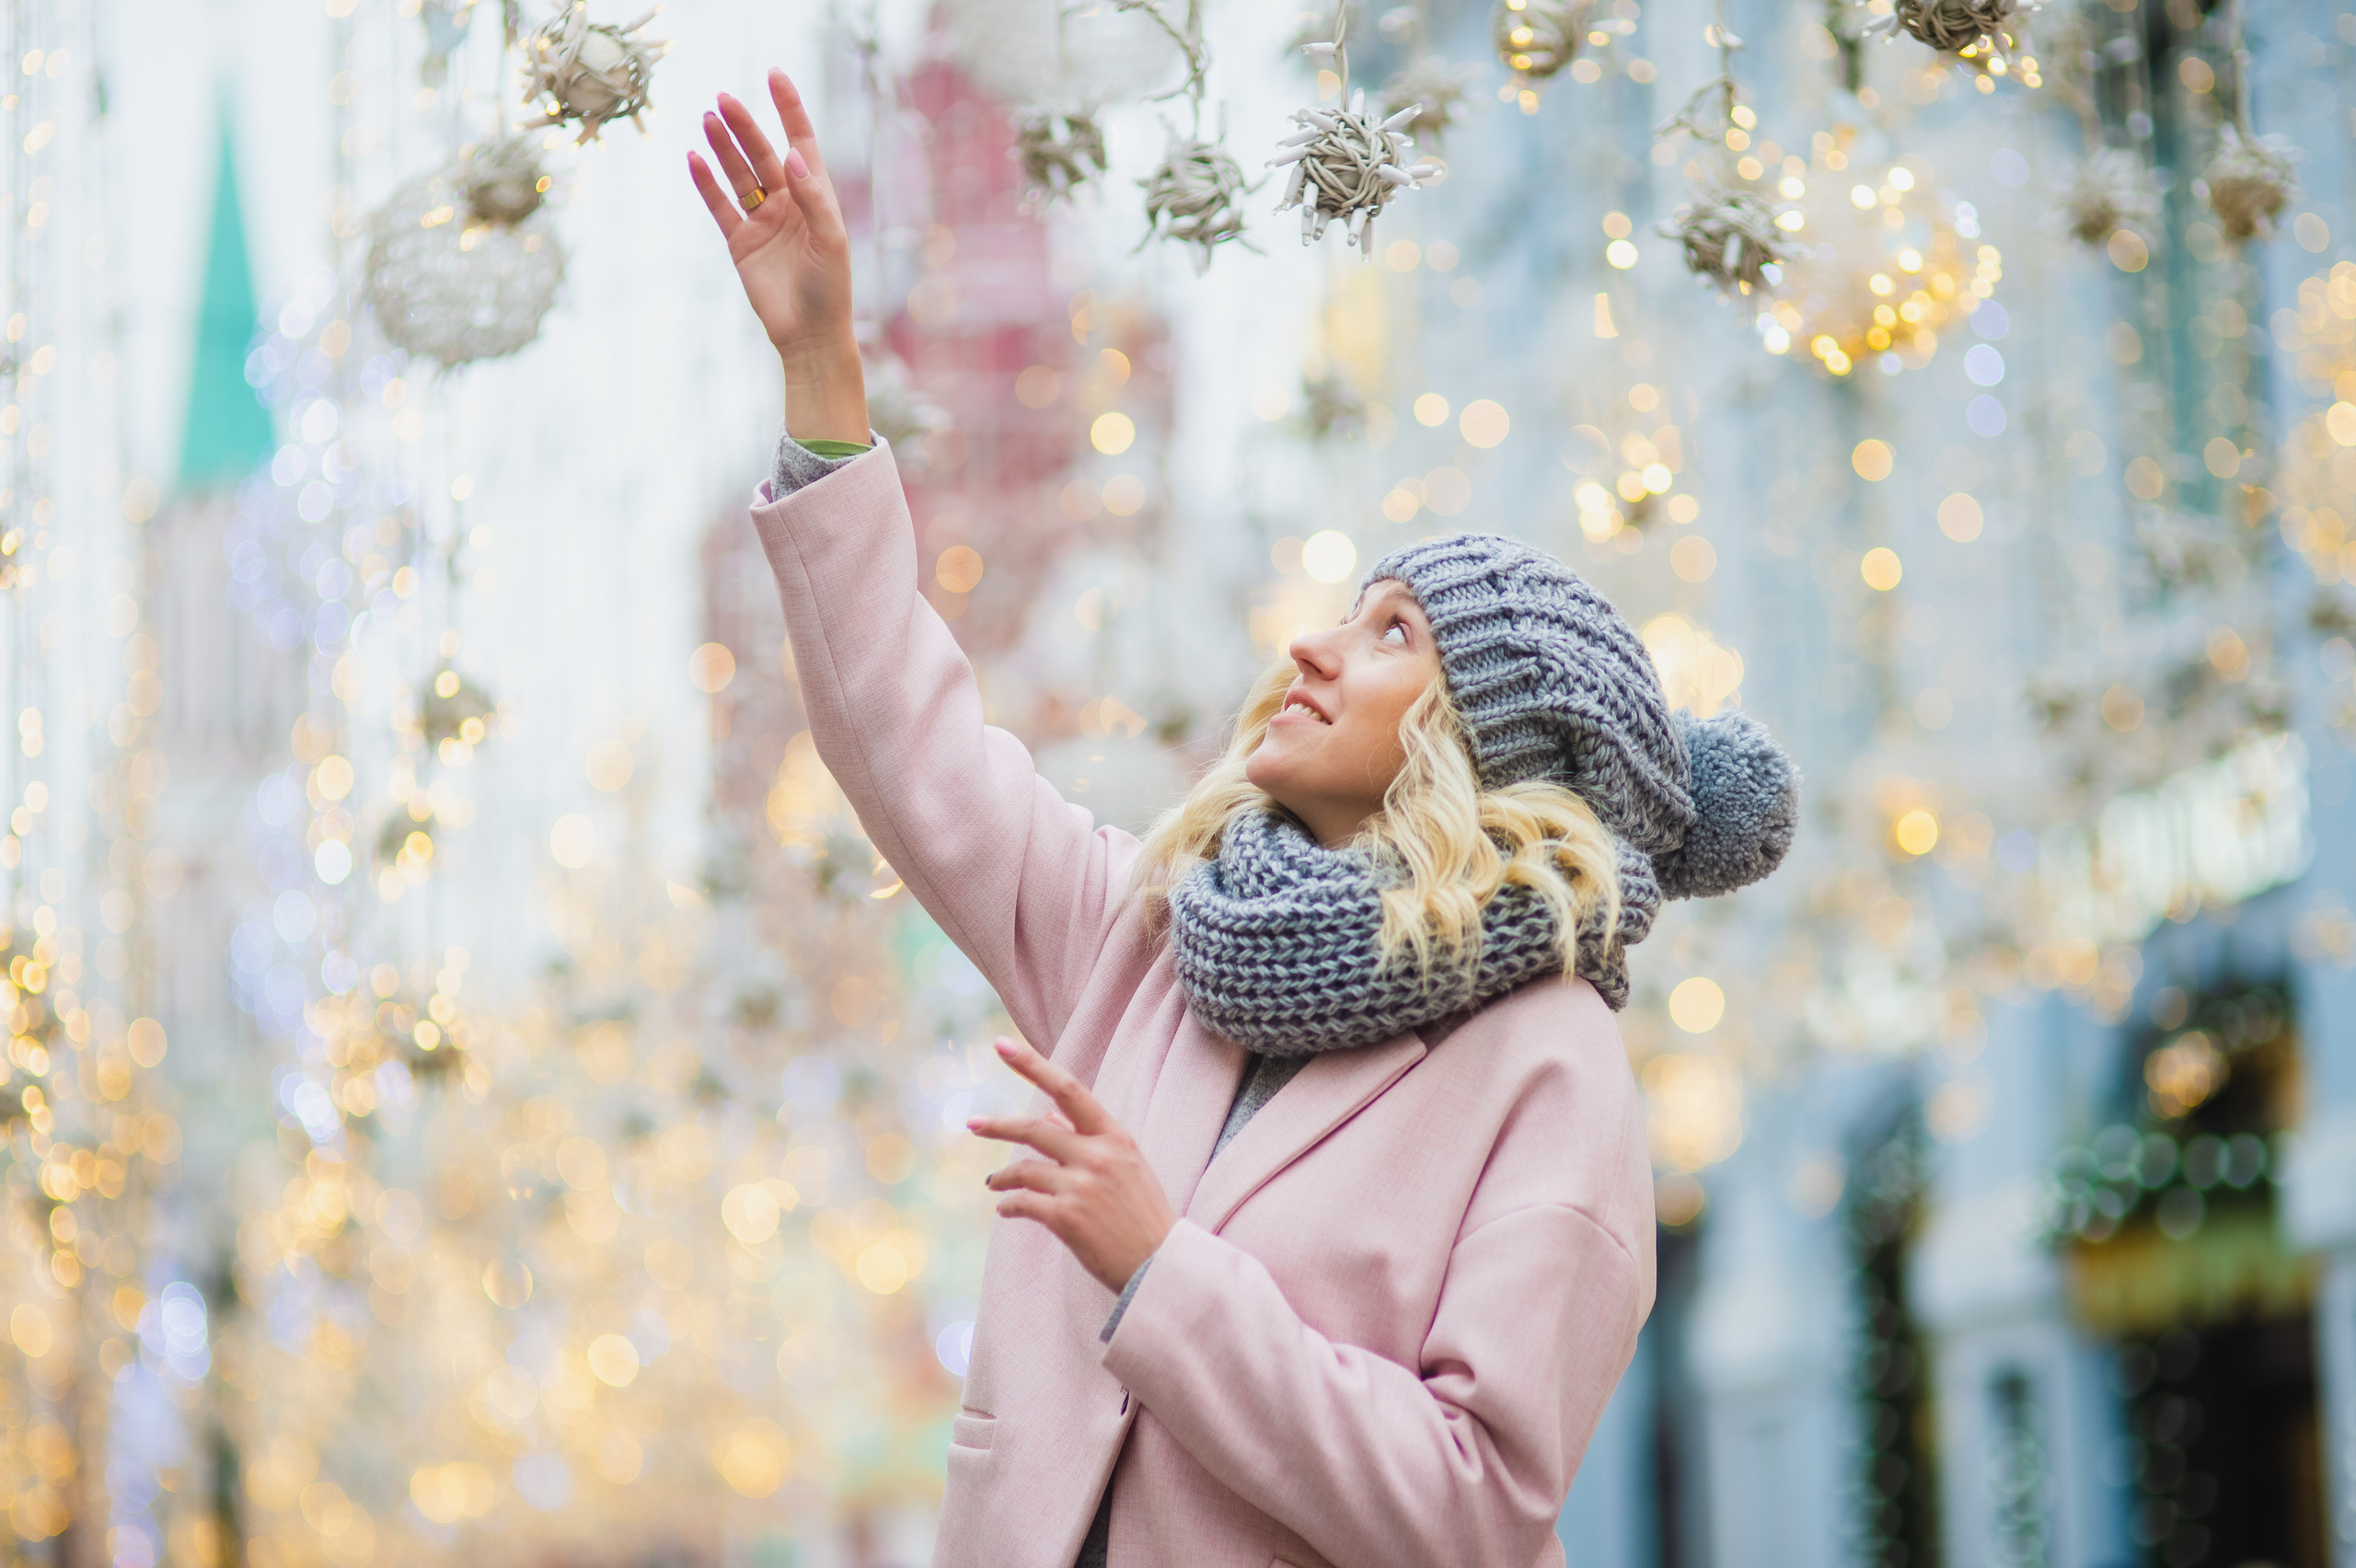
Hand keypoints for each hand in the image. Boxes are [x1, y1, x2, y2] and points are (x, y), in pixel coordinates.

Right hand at [686, 70, 868, 444]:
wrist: (810, 336)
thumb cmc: (831, 289)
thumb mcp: (831, 240)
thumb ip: (813, 197)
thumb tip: (792, 157)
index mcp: (816, 196)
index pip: (801, 142)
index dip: (789, 109)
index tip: (774, 76)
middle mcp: (789, 203)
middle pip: (761, 153)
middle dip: (744, 126)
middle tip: (723, 99)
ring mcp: (763, 221)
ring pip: (738, 174)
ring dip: (723, 147)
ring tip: (707, 118)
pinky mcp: (741, 243)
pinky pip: (720, 206)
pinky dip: (706, 183)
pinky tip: (693, 158)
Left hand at [971, 1037, 1177, 1294]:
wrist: (1161, 1267)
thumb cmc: (1143, 1216)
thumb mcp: (1126, 1167)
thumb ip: (1089, 1139)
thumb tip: (1050, 1114)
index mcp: (1115, 1137)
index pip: (1068, 1089)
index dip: (1032, 1064)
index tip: (1001, 1045)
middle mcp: (1098, 1156)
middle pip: (1035, 1128)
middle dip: (998, 1124)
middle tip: (972, 1123)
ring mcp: (1081, 1186)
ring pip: (1023, 1168)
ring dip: (1002, 1176)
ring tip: (993, 1183)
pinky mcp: (1067, 1218)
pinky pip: (1022, 1202)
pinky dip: (1009, 1204)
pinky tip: (1005, 1209)